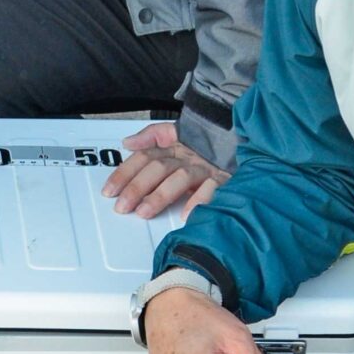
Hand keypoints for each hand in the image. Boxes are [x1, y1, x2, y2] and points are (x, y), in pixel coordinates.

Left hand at [102, 122, 226, 218]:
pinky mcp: (225, 179)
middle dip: (137, 187)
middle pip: (159, 168)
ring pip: (180, 178)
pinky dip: (198, 200)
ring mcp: (207, 168)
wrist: (243, 144)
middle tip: (123, 206)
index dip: (125, 173)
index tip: (109, 191)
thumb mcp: (178, 137)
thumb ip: (152, 137)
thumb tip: (128, 142)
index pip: (145, 156)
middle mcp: (189, 156)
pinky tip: (185, 215)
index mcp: (175, 147)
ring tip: (144, 211)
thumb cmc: (206, 150)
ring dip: (160, 195)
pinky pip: (211, 189)